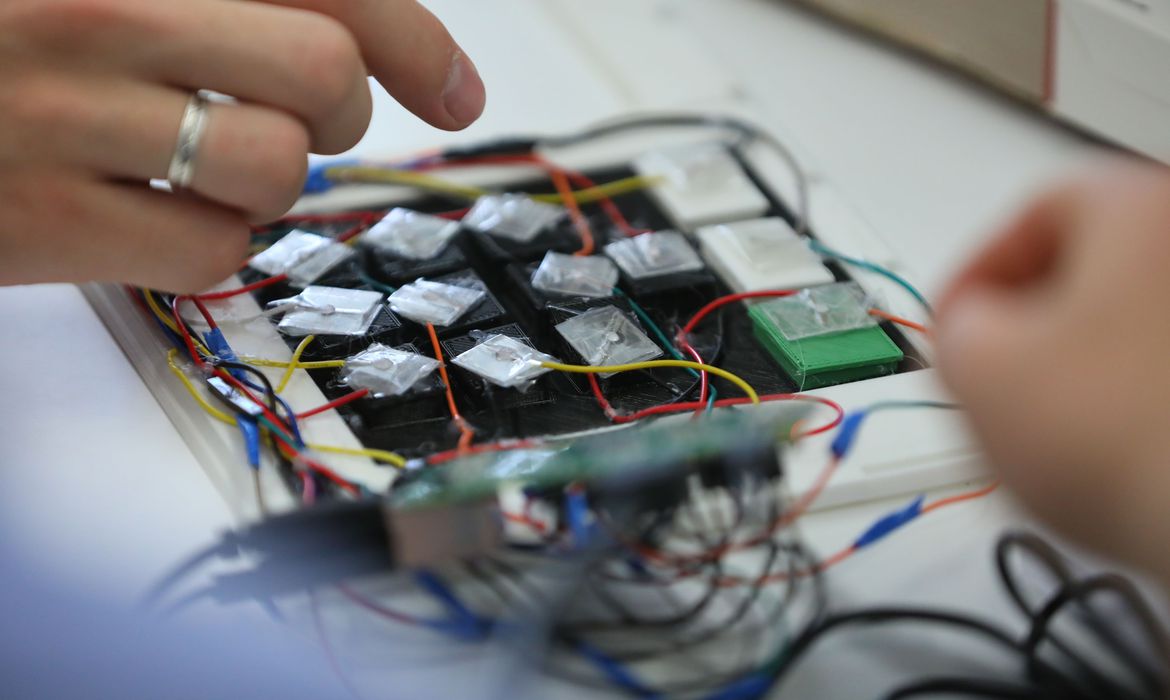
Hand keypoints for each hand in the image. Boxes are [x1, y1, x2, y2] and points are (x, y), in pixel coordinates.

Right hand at [0, 0, 485, 292]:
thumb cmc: (2, 41)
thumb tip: (360, 45)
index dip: (414, 39)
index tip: (457, 92)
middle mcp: (93, 8)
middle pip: (324, 72)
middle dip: (337, 112)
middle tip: (297, 119)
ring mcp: (56, 117)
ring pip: (276, 168)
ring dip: (267, 179)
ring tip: (202, 163)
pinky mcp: (37, 222)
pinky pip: (213, 251)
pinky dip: (210, 242)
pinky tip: (155, 214)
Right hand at [935, 160, 1169, 579]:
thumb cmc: (1117, 438)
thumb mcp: (976, 367)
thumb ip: (953, 326)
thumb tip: (973, 329)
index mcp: (1140, 212)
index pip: (1037, 211)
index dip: (975, 269)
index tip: (951, 322)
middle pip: (1094, 266)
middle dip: (1029, 319)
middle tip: (991, 370)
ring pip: (1133, 325)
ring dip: (1080, 363)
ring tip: (1045, 425)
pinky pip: (1164, 374)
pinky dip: (1134, 400)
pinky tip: (1109, 450)